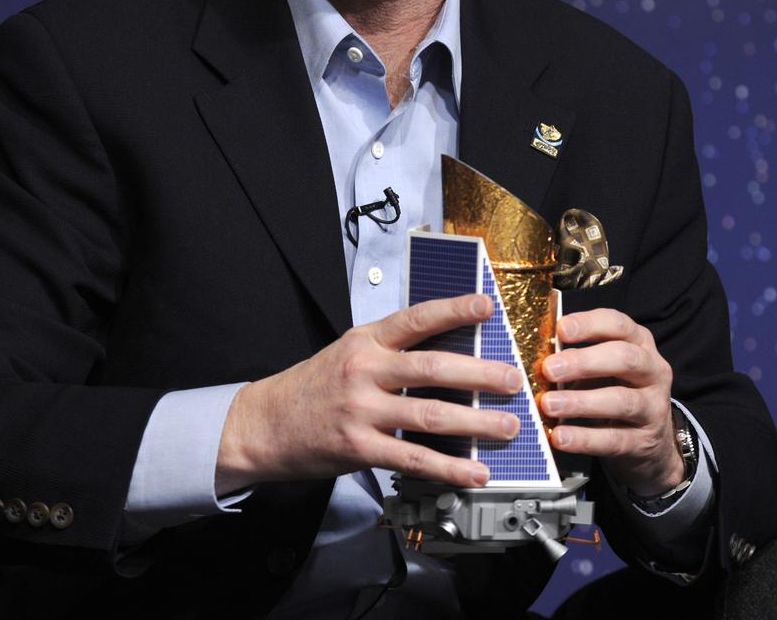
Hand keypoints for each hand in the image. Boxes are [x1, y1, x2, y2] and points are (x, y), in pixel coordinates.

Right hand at [216, 293, 521, 495]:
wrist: (264, 423)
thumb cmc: (312, 386)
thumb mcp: (349, 351)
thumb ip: (391, 350)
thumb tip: (447, 353)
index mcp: (365, 341)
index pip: (416, 319)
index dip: (453, 310)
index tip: (485, 305)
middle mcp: (365, 371)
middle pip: (432, 368)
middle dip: (479, 374)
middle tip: (512, 379)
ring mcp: (362, 411)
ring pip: (429, 415)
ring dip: (475, 423)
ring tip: (505, 426)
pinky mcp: (359, 447)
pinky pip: (413, 458)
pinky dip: (449, 468)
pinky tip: (473, 471)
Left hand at [540, 309, 683, 496]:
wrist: (649, 441)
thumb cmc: (613, 390)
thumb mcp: (600, 368)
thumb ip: (576, 358)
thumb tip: (537, 357)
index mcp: (639, 342)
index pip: (619, 325)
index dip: (590, 324)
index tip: (560, 329)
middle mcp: (653, 370)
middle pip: (624, 359)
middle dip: (584, 362)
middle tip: (549, 369)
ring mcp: (654, 407)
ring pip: (622, 401)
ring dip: (581, 402)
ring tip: (549, 404)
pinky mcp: (646, 441)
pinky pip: (614, 439)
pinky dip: (584, 438)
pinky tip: (560, 437)